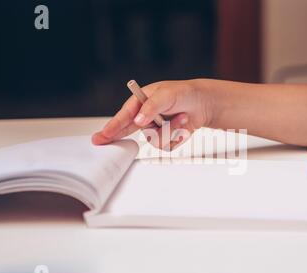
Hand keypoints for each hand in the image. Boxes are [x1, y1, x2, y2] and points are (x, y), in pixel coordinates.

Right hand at [92, 80, 210, 149]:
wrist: (204, 104)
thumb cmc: (185, 93)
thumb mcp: (167, 94)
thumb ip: (151, 107)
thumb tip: (138, 120)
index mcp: (142, 102)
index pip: (124, 115)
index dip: (112, 126)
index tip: (102, 135)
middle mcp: (146, 116)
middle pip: (127, 130)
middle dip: (117, 135)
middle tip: (101, 141)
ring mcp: (156, 128)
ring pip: (153, 139)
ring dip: (170, 129)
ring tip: (181, 117)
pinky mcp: (167, 137)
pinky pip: (166, 145)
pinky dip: (177, 136)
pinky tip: (184, 124)